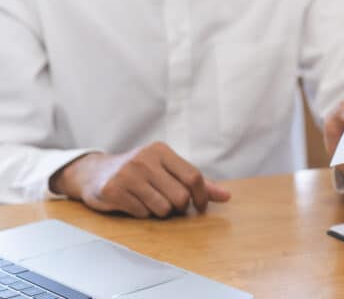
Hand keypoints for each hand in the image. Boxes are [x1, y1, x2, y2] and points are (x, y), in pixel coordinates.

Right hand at [50, 142, 230, 217]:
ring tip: (149, 201)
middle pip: (180, 196)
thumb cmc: (140, 172)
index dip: (202, 196)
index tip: (200, 206)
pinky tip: (133, 203)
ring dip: (160, 212)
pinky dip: (142, 213)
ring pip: (162, 208)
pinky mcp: (113, 190)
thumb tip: (227, 196)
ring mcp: (127, 174)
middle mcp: (144, 159)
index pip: (193, 176)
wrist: (95, 173)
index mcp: (161, 151)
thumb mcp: (167, 170)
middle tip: (170, 204)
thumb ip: (198, 182)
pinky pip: (142, 213)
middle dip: (179, 207)